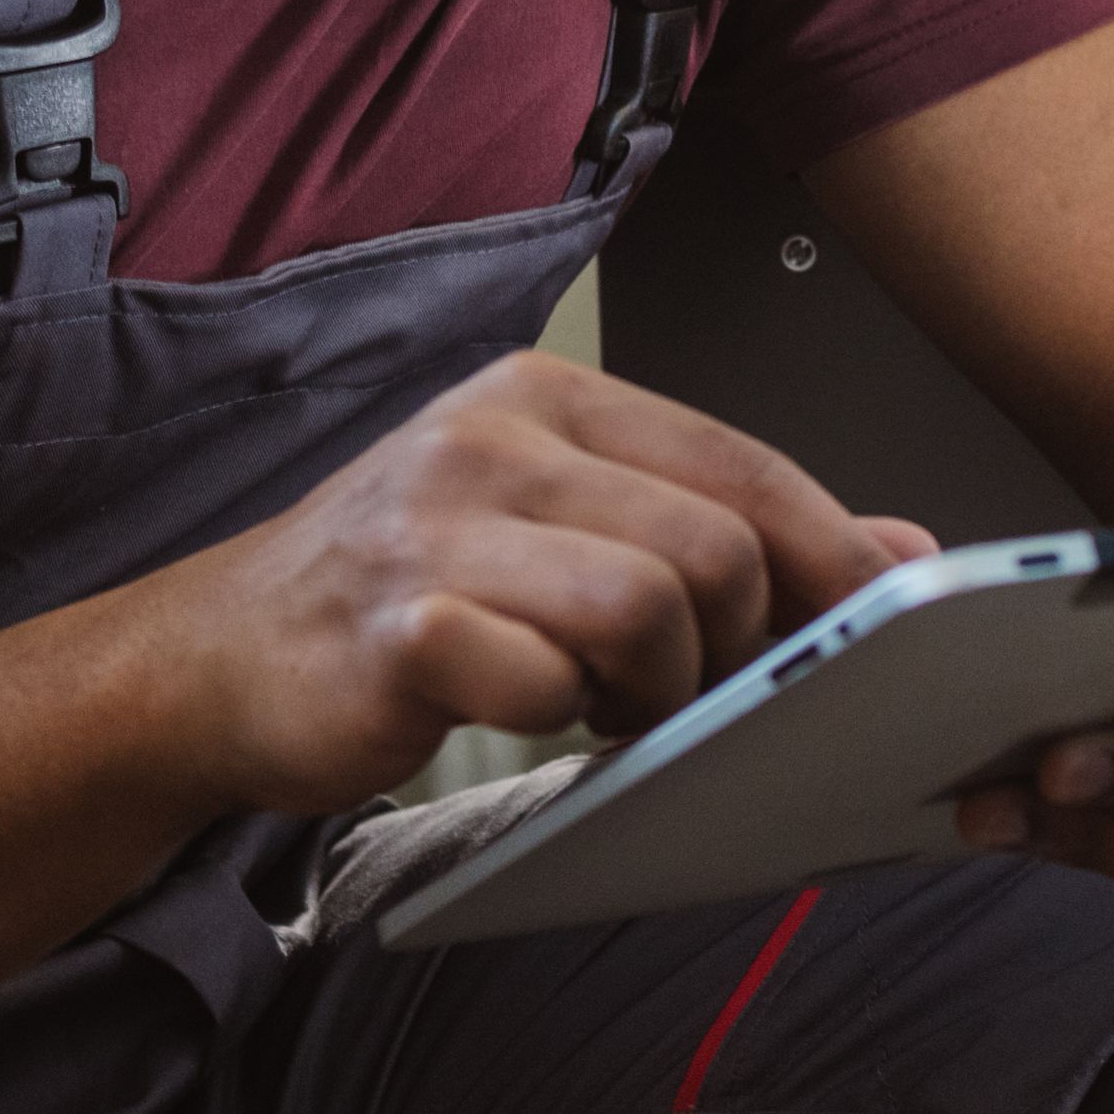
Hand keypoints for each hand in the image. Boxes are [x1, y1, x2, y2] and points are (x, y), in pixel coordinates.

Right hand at [124, 355, 930, 818]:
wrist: (213, 659)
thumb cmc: (402, 594)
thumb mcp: (564, 526)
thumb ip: (724, 525)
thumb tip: (899, 546)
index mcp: (547, 395)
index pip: (743, 460)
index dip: (833, 552)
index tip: (881, 625)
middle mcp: (492, 436)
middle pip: (714, 543)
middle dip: (736, 642)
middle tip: (689, 687)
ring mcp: (437, 525)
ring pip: (649, 608)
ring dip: (657, 688)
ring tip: (608, 703)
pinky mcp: (398, 623)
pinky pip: (543, 682)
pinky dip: (558, 718)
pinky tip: (529, 713)